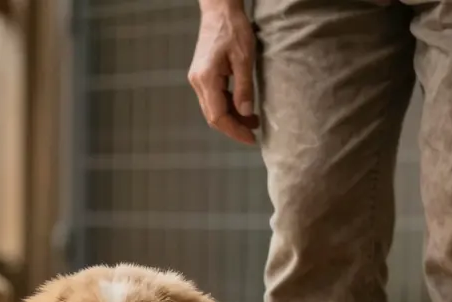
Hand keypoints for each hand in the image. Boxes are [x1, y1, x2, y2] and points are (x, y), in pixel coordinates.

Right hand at [188, 4, 259, 145]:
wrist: (219, 11)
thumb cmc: (233, 29)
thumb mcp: (245, 59)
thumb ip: (244, 88)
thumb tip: (246, 113)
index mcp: (206, 79)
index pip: (218, 116)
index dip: (234, 130)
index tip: (250, 138)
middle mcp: (197, 82)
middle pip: (213, 116)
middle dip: (234, 127)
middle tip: (254, 132)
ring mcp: (198, 79)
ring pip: (213, 108)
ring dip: (232, 117)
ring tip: (253, 120)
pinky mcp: (202, 76)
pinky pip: (213, 98)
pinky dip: (228, 106)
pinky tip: (242, 106)